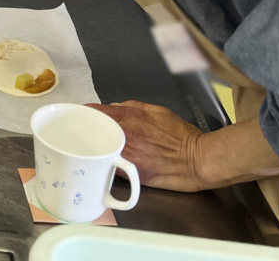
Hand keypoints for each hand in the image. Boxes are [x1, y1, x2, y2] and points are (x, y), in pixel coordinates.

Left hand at [87, 101, 205, 190]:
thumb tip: (113, 108)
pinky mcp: (131, 172)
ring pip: (97, 149)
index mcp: (129, 116)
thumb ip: (132, 106)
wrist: (198, 160)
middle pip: (91, 130)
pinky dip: (104, 163)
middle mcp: (124, 133)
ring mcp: (126, 153)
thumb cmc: (181, 135)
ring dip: (92, 148)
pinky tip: (103, 163)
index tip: (79, 116)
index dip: (84, 113)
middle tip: (82, 133)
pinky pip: (109, 166)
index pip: (95, 111)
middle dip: (85, 130)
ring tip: (90, 148)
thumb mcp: (158, 111)